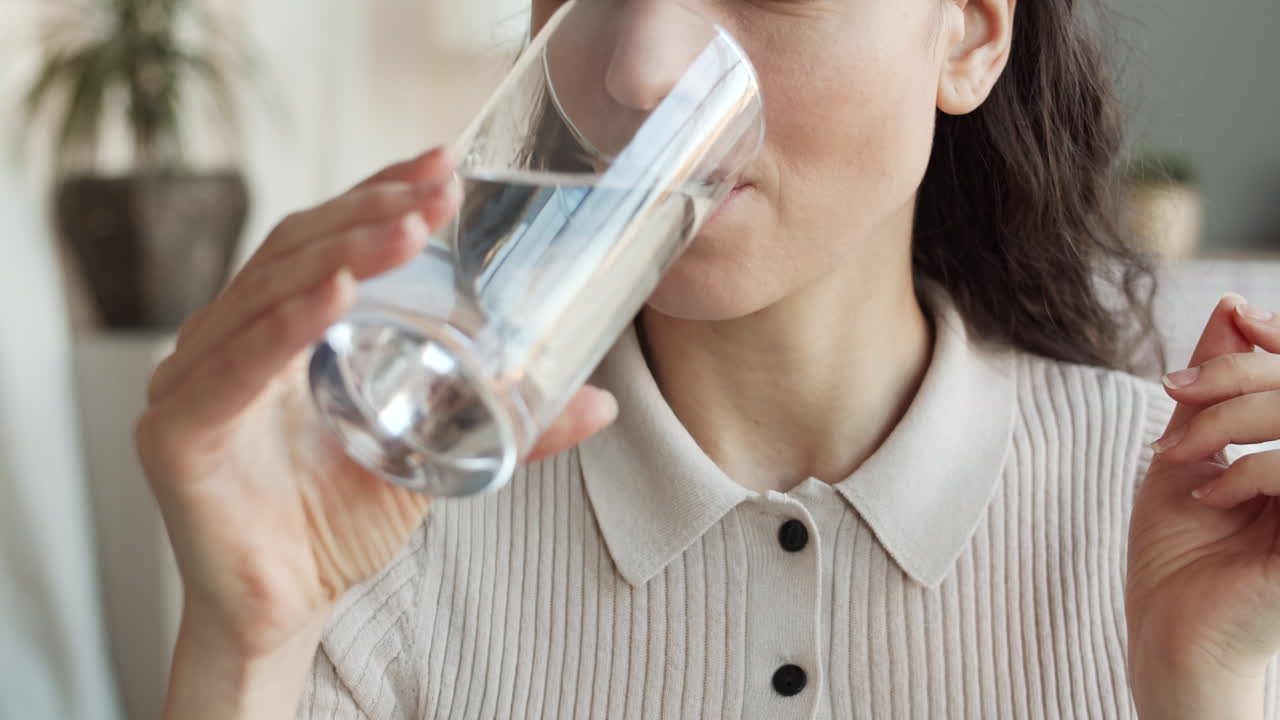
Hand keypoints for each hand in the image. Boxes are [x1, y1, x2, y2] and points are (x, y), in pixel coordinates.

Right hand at [136, 148, 618, 663]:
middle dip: (371, 212)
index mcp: (281, 330)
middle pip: (296, 251)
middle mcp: (230, 339)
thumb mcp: (435, 454)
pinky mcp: (178, 430)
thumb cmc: (341, 523)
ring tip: (406, 228)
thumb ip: (506, 425)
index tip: (442, 164)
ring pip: (266, 292)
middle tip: (437, 189)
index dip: (378, 195)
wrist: (287, 609)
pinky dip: (283, 326)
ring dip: (340, 253)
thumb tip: (601, 403)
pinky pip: (233, 367)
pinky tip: (333, 294)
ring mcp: (196, 379)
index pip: (325, 240)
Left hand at [1127, 293, 1279, 718]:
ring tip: (1181, 450)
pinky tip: (1210, 494)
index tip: (1236, 318)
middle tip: (1175, 393)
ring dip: (1235, 417)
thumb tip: (1232, 309)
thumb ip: (1215, 383)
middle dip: (1238, 374)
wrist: (1170, 629)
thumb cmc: (1178, 551)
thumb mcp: (1188, 451)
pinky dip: (1253, 469)